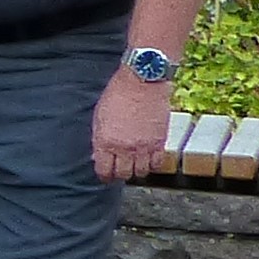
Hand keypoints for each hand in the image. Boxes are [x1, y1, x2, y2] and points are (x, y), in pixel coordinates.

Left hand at [92, 67, 173, 182]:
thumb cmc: (118, 94)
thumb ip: (99, 138)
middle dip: (119, 174)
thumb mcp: (99, 116)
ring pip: (140, 172)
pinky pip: (157, 164)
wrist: (142, 83)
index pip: (104, 170)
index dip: (104, 175)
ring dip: (136, 170)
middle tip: (118, 171)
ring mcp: (144, 147)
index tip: (105, 175)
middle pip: (122, 174)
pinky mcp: (160, 143)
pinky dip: (152, 165)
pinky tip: (148, 160)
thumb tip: (99, 154)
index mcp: (105, 141)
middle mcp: (124, 148)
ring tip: (133, 165)